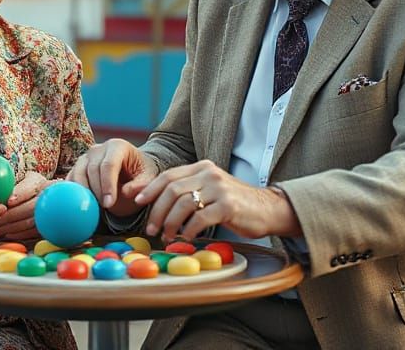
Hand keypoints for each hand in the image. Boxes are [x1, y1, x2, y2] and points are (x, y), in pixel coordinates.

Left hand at [0, 170, 49, 239]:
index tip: (8, 201)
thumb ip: (10, 186)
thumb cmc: (27, 189)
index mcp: (39, 182)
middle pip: (32, 207)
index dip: (20, 194)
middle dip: (12, 215)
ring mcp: (50, 211)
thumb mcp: (22, 182)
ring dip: (13, 227)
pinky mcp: (48, 225)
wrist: (48, 198)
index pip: (30, 187)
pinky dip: (20, 234)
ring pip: (32, 221)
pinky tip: (8, 234)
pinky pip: (34, 232)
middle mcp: (47, 196)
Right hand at [68, 139, 158, 216]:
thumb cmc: (141, 173)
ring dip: (83, 193)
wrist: (131, 169)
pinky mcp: (77, 167)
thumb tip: (126, 192)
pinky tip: (80, 204)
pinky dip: (73, 192)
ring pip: (78, 174)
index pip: (109, 164)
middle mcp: (98, 148)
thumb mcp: (148, 177)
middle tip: (103, 209)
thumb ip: (141, 184)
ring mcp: (86, 157)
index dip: (107, 185)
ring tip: (94, 208)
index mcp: (117, 146)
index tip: (109, 203)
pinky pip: (70, 179)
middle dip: (97, 191)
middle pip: (92, 169)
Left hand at [135, 159, 299, 241]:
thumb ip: (189, 191)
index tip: (136, 201)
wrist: (268, 209)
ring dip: (170, 223)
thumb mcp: (210, 190)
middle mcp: (209, 173)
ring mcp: (219, 188)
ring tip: (167, 236)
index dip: (150, 188)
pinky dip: (189, 230)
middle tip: (151, 228)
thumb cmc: (235, 204)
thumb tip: (158, 205)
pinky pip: (200, 218)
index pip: (169, 175)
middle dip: (157, 210)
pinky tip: (187, 237)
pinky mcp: (228, 206)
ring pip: (183, 204)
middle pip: (172, 190)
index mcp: (202, 167)